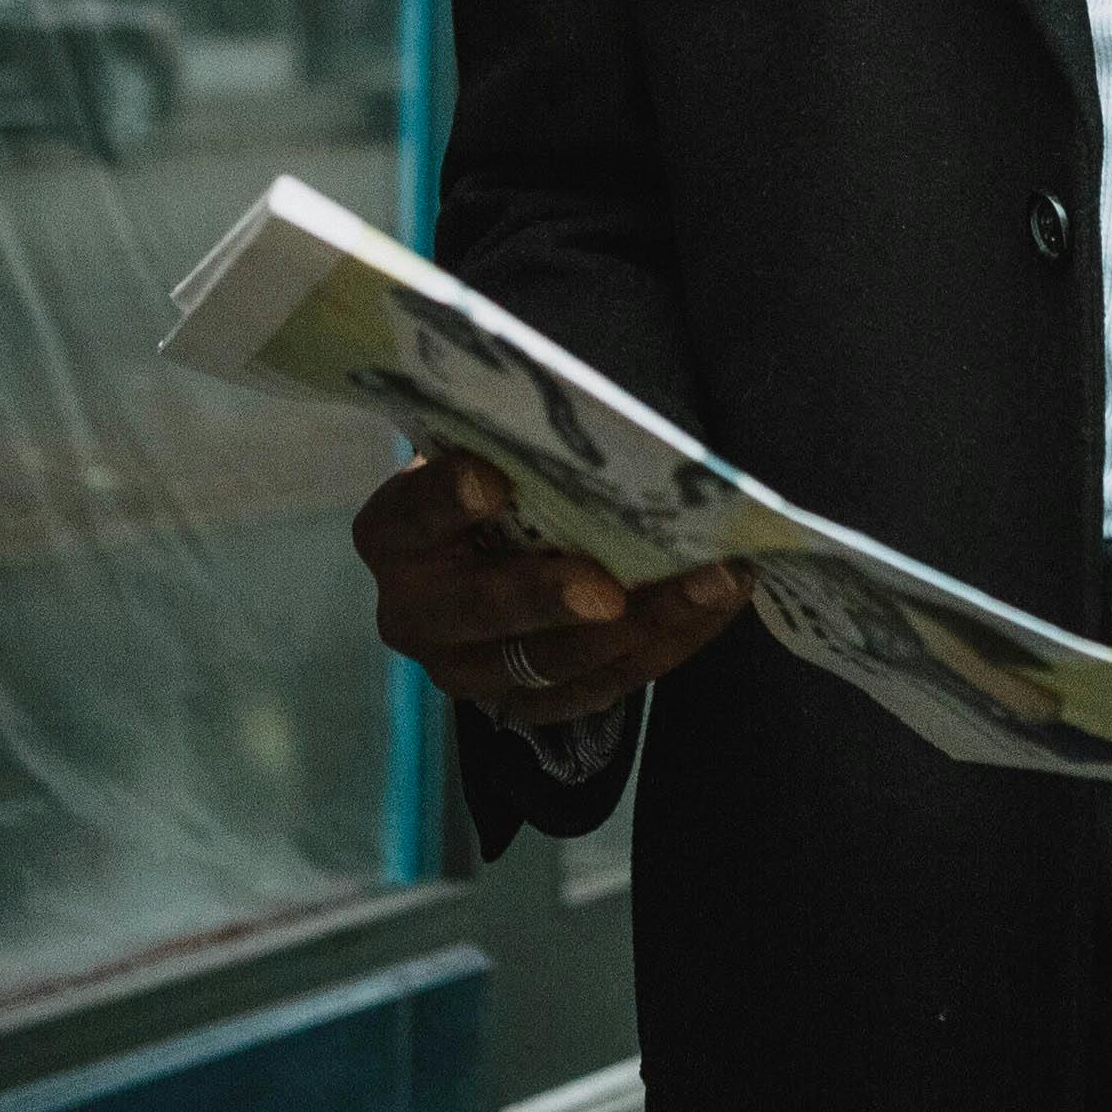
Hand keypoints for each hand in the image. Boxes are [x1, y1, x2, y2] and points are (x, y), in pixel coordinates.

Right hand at [350, 452, 750, 729]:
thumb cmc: (500, 475)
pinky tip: (717, 605)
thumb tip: (583, 404)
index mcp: (393, 536)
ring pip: (553, 662)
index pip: (411, 514)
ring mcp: (468, 671)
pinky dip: (667, 646)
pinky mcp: (525, 706)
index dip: (445, 499)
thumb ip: (514, 437)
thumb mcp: (489, 448)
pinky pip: (601, 688)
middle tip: (609, 587)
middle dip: (549, 598)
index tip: (492, 479)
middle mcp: (416, 614)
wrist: (492, 552)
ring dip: (644, 623)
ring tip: (714, 581)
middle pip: (481, 610)